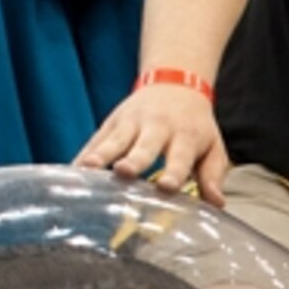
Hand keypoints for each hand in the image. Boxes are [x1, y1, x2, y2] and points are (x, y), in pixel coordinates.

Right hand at [74, 83, 229, 203]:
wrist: (175, 85)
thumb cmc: (195, 126)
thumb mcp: (213, 147)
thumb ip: (212, 175)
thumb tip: (216, 203)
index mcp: (185, 136)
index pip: (179, 157)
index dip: (173, 173)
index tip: (166, 187)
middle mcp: (156, 128)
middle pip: (143, 147)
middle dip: (134, 160)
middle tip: (124, 172)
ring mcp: (131, 124)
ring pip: (115, 141)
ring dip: (101, 155)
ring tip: (87, 169)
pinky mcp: (112, 123)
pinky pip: (95, 141)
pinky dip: (84, 156)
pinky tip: (71, 173)